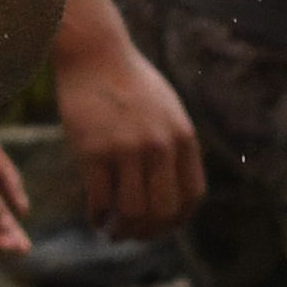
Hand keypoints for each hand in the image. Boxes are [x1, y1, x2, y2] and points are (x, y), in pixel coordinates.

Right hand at [53, 15, 205, 235]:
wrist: (95, 53)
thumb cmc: (128, 81)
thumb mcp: (166, 109)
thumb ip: (173, 145)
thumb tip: (171, 189)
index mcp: (183, 137)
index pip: (192, 196)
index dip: (178, 220)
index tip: (161, 225)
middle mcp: (160, 145)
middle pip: (164, 211)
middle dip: (149, 231)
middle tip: (133, 232)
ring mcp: (127, 149)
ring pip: (132, 211)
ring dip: (122, 229)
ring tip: (113, 228)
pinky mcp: (94, 150)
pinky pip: (100, 199)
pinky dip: (98, 216)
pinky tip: (95, 216)